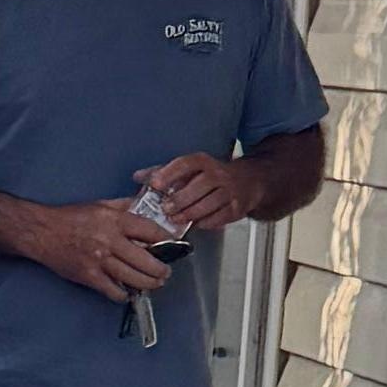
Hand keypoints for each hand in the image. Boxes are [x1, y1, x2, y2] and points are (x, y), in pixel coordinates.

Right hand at [29, 194, 179, 300]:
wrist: (41, 232)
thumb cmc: (71, 217)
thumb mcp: (101, 205)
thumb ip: (125, 206)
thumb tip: (147, 205)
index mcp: (115, 220)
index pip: (151, 231)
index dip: (167, 240)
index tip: (175, 245)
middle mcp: (110, 241)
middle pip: (147, 261)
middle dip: (161, 270)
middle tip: (165, 273)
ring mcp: (100, 261)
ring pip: (134, 279)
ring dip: (149, 284)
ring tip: (154, 283)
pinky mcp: (89, 277)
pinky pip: (114, 291)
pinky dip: (124, 294)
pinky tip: (128, 291)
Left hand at [132, 151, 252, 234]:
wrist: (248, 181)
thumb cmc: (211, 175)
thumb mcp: (189, 169)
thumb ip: (163, 172)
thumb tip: (138, 177)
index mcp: (203, 161)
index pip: (185, 164)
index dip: (169, 173)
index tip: (155, 184)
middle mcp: (218, 174)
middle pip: (199, 186)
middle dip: (180, 199)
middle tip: (165, 209)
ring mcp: (229, 191)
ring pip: (209, 203)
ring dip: (191, 213)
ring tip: (176, 220)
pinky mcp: (236, 207)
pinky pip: (220, 217)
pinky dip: (206, 222)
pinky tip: (195, 225)